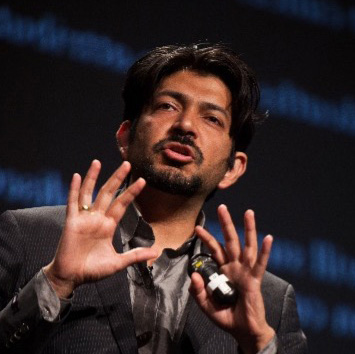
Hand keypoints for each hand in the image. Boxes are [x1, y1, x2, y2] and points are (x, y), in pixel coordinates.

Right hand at [44, 160, 156, 297]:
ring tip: (98, 162)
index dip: (131, 192)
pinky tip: (76, 176)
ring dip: (93, 178)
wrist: (71, 277)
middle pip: (109, 193)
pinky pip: (72, 203)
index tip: (142, 180)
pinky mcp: (71, 222)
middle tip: (127, 163)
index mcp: (108, 225)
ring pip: (90, 193)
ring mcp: (84, 218)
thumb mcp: (118, 263)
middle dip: (117, 178)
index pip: (122, 204)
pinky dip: (74, 189)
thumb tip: (155, 252)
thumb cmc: (93, 270)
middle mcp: (97, 218)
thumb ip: (135, 255)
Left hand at [189, 205, 274, 353]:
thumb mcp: (206, 306)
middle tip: (222, 207)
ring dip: (249, 229)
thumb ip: (198, 292)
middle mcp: (235, 266)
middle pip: (230, 240)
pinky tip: (268, 238)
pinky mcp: (255, 280)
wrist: (244, 331)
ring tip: (248, 212)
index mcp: (223, 270)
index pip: (214, 250)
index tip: (197, 228)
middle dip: (226, 224)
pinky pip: (260, 263)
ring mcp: (246, 271)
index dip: (207, 238)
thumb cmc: (227, 317)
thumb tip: (193, 275)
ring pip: (247, 246)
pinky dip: (265, 251)